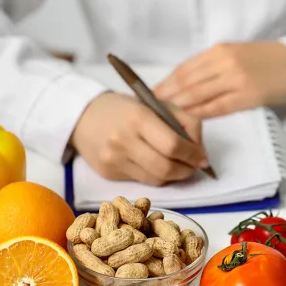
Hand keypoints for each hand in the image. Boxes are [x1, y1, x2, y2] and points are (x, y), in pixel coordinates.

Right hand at [70, 92, 207, 185]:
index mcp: (138, 117)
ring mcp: (114, 160)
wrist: (83, 117)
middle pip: (165, 168)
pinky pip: (142, 181)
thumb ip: (185, 123)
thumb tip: (202, 154)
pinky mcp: (109, 174)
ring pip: (156, 180)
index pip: (173, 145)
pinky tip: (155, 165)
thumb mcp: (157, 104)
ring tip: (178, 166)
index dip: (193, 155)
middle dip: (186, 171)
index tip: (202, 158)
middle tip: (193, 166)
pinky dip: (155, 176)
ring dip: (173, 176)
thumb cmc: (126, 109)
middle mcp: (123, 141)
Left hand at [154, 41, 285, 117]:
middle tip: (150, 110)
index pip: (184, 68)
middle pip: (187, 82)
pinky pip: (217, 107)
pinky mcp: (248, 96)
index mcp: (219, 51)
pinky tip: (189, 121)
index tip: (150, 95)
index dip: (166, 83)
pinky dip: (200, 114)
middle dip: (167, 97)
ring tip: (163, 118)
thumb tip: (185, 84)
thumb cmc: (267, 61)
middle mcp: (224, 62)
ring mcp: (235, 79)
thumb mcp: (236, 54)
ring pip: (199, 95)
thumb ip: (212, 67)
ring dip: (179, 107)